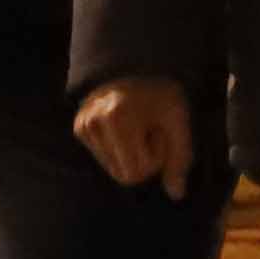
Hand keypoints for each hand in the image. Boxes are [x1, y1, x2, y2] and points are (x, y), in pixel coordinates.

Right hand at [73, 75, 196, 191]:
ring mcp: (83, 124)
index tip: (159, 132)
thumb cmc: (161, 92)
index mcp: (117, 119)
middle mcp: (93, 122)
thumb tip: (177, 194)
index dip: (155, 159)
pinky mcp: (79, 126)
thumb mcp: (178, 120)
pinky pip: (102, 156)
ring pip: (111, 168)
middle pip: (121, 175)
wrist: (137, 64)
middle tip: (149, 130)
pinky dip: (116, 148)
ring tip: (137, 127)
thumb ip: (180, 157)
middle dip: (142, 160)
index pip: (135, 174)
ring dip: (129, 155)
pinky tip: (124, 127)